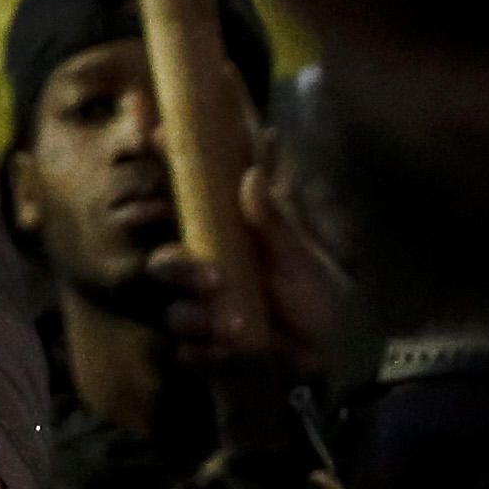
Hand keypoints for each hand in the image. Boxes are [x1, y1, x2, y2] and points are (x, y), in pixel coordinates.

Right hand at [177, 147, 352, 377]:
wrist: (331, 355)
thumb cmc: (318, 296)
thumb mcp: (299, 256)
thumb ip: (273, 221)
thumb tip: (252, 175)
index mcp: (227, 240)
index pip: (191, 200)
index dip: (170, 166)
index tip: (157, 133)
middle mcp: (208, 271)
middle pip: (165, 262)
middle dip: (179, 271)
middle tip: (213, 280)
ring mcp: (203, 311)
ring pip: (173, 311)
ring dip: (200, 321)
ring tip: (237, 330)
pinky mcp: (204, 350)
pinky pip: (185, 351)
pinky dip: (206, 354)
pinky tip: (231, 352)